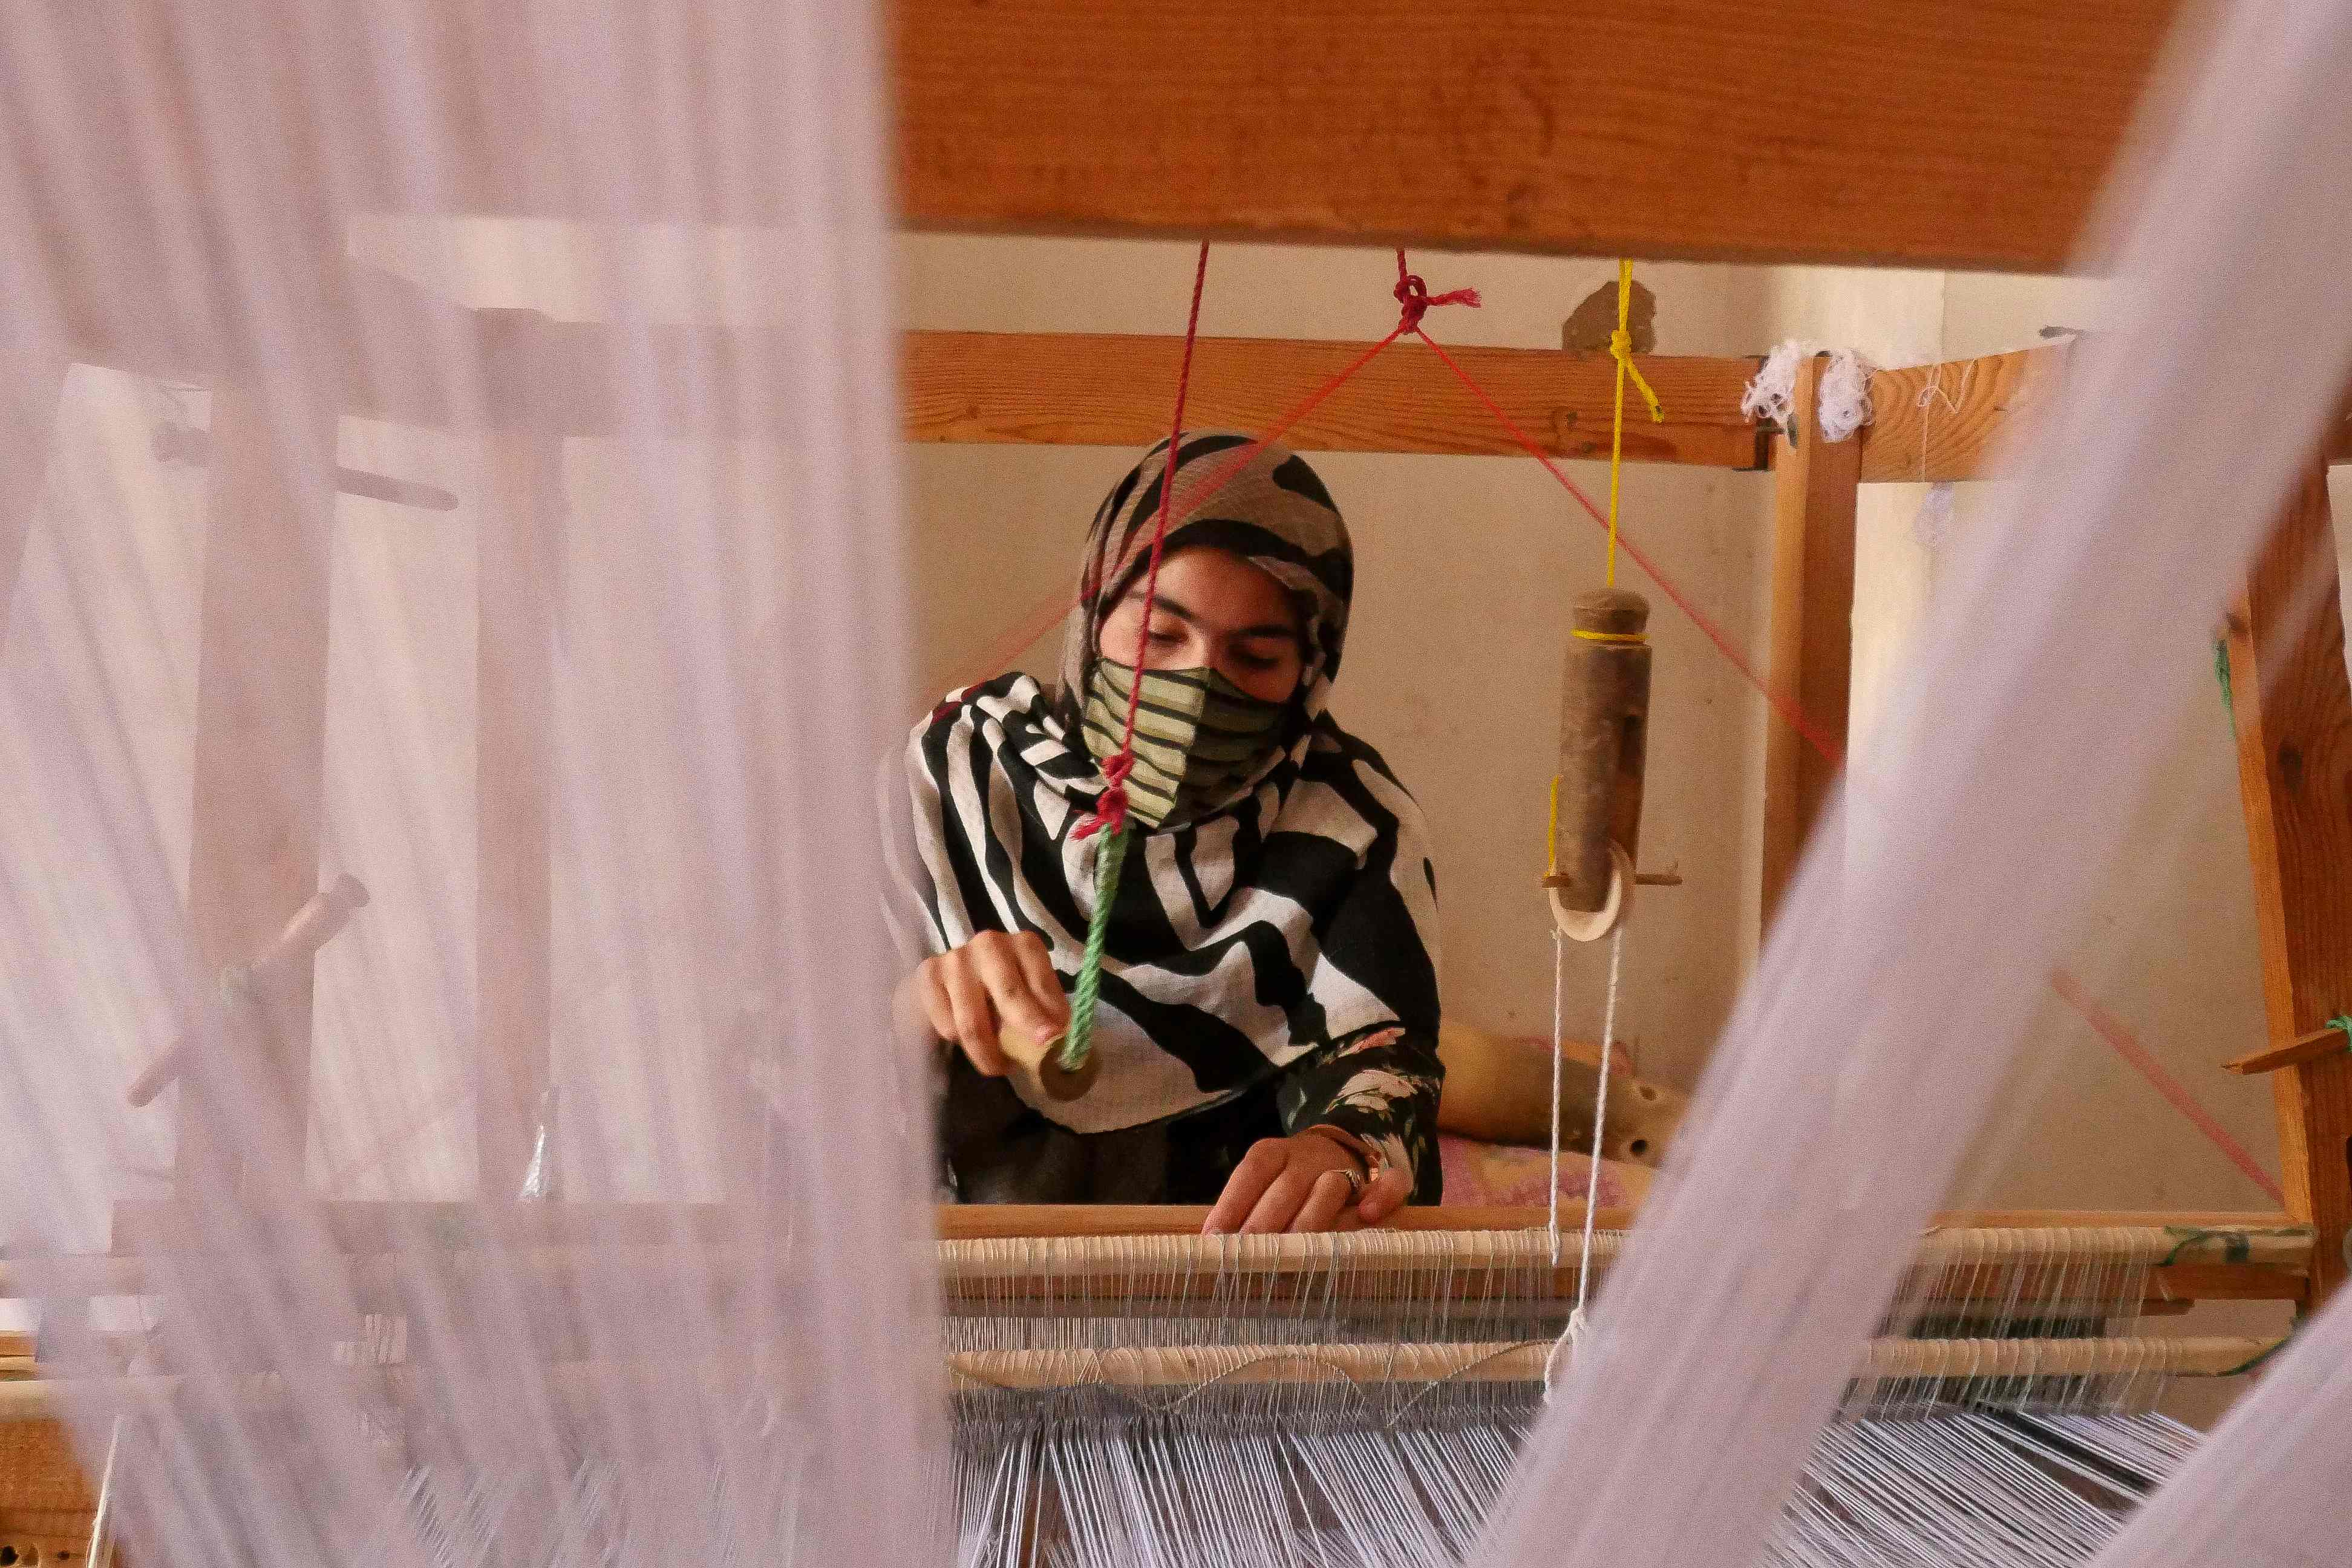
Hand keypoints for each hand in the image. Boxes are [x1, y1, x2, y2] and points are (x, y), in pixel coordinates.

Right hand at [905, 930, 1069, 1076]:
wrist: (957, 979)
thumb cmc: (1003, 990)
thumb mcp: (1032, 996)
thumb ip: (1046, 1013)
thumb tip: (1058, 1042)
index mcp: (1025, 944)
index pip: (1041, 983)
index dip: (1047, 1013)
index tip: (1052, 1038)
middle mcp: (990, 944)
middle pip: (1009, 995)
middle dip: (1020, 1030)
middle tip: (1026, 1061)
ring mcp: (956, 957)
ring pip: (973, 1021)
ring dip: (987, 1053)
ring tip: (998, 1064)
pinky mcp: (928, 973)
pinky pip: (946, 1024)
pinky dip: (959, 1042)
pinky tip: (968, 1043)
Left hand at [1203, 1131, 1412, 1234]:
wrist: (1339, 1152)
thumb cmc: (1288, 1184)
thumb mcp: (1262, 1188)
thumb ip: (1243, 1210)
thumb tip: (1212, 1244)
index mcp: (1273, 1154)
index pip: (1250, 1173)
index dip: (1232, 1205)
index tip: (1215, 1239)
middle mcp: (1307, 1157)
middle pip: (1286, 1186)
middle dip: (1266, 1222)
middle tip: (1250, 1257)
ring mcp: (1344, 1167)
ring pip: (1331, 1186)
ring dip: (1313, 1219)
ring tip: (1295, 1251)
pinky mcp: (1378, 1180)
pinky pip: (1388, 1183)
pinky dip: (1382, 1196)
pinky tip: (1369, 1216)